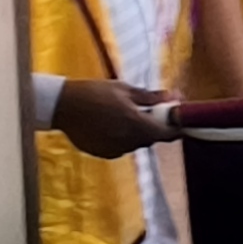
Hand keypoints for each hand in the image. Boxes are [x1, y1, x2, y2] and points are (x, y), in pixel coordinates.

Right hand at [51, 80, 178, 158]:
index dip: (177, 127)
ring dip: (137, 131)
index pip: (168, 134)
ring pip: (136, 143)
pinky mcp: (103, 154)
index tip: (178, 118)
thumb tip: (174, 97)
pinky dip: (122, 137)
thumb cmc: (96, 92)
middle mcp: (128, 142)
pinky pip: (121, 147)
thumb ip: (151, 98)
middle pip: (152, 138)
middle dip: (154, 125)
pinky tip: (111, 124)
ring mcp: (115, 150)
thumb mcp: (125, 89)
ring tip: (125, 114)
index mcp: (137, 125)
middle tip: (149, 110)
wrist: (63, 105)